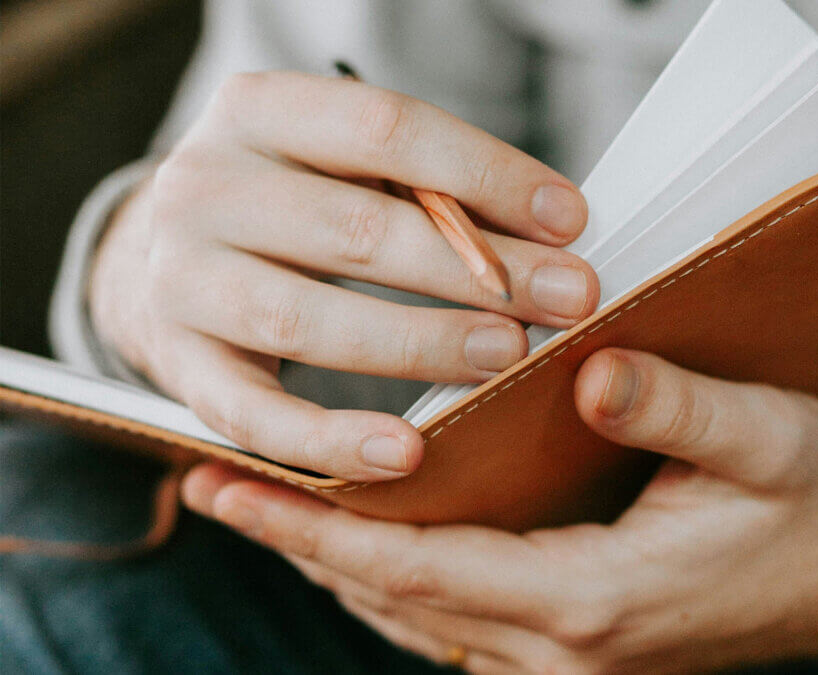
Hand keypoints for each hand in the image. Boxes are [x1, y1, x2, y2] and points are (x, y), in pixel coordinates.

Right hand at [89, 71, 598, 480]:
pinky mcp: (180, 366)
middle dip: (476, 268)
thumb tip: (553, 233)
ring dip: (420, 342)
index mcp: (259, 111)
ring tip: (507, 354)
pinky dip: (332, 439)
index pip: (385, 128)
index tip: (569, 218)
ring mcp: (180, 281)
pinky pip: (255, 416)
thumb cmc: (294, 204)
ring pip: (307, 320)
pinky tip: (406, 453)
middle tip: (569, 297)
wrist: (165, 255)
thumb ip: (427, 186)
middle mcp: (204, 187)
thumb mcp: (343, 163)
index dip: (485, 173)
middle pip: (355, 228)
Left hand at [182, 348, 817, 672]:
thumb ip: (675, 407)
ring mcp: (579, 662)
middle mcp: (572, 648)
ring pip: (423, 622)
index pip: (420, 565)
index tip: (231, 488)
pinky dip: (403, 586)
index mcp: (598, 596)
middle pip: (400, 600)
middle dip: (303, 546)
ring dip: (345, 568)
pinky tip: (377, 549)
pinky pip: (464, 628)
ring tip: (275, 510)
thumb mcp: (767, 436)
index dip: (317, 526)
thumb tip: (586, 369)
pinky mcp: (590, 650)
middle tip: (219, 487)